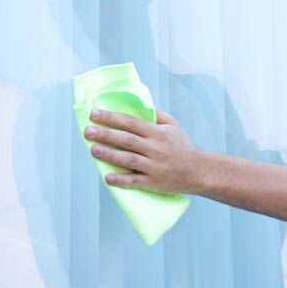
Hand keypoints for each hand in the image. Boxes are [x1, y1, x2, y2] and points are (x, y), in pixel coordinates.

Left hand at [84, 108, 200, 193]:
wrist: (198, 171)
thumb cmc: (182, 146)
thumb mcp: (173, 126)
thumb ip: (155, 115)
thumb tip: (138, 104)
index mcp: (157, 133)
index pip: (131, 122)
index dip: (112, 117)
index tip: (95, 114)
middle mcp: (155, 148)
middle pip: (127, 140)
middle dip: (106, 134)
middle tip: (88, 131)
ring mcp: (154, 166)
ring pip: (128, 159)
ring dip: (110, 155)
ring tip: (93, 149)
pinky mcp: (154, 183)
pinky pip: (135, 181)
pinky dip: (121, 180)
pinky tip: (108, 178)